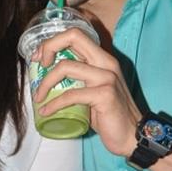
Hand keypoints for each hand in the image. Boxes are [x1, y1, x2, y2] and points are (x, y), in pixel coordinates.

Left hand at [33, 29, 141, 155]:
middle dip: (49, 47)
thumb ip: (78, 80)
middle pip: (73, 37)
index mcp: (103, 59)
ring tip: (38, 97)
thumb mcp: (93, 91)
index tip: (40, 57)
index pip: (76, 34)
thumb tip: (48, 79)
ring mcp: (107, 78)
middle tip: (38, 65)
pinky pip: (70, 95)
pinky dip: (54, 104)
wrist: (133, 135)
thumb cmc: (110, 115)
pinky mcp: (105, 95)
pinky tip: (46, 111)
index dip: (53, 41)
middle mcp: (107, 63)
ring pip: (66, 66)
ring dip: (46, 82)